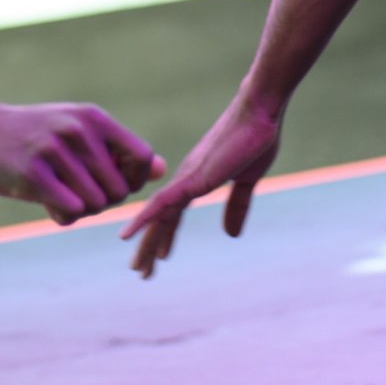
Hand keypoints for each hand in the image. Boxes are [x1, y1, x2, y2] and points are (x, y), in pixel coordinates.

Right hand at [0, 101, 164, 224]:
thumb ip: (118, 150)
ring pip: (95, 204)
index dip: (133, 180)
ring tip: (60, 196)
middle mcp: (78, 130)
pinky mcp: (33, 174)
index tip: (110, 183)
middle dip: (103, 202)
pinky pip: (70, 210)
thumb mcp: (77, 131)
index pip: (142, 158)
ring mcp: (55, 150)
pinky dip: (63, 215)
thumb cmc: (32, 136)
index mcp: (94, 118)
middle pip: (119, 190)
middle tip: (78, 194)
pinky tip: (48, 204)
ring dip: (80, 210)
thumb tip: (161, 169)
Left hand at [121, 94, 281, 277]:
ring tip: (137, 267)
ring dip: (147, 242)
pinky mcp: (192, 178)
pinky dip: (143, 219)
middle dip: (151, 246)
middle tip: (140, 271)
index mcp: (196, 181)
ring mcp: (186, 179)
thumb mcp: (247, 182)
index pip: (174, 214)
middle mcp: (184, 181)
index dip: (165, 237)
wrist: (259, 113)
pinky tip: (126, 235)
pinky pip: (162, 202)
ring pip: (158, 216)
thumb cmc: (254, 139)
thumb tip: (231, 235)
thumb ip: (237, 206)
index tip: (159, 258)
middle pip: (161, 219)